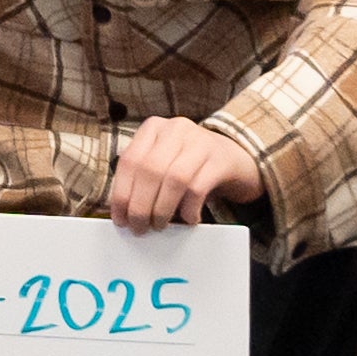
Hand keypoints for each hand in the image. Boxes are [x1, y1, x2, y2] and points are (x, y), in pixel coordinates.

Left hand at [101, 115, 262, 235]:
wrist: (236, 158)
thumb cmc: (192, 166)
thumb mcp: (164, 164)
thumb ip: (144, 180)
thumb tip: (124, 213)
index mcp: (154, 128)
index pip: (129, 161)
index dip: (121, 194)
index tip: (120, 218)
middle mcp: (175, 129)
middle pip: (149, 170)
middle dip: (140, 205)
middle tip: (139, 227)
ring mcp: (200, 141)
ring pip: (173, 178)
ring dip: (162, 208)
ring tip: (159, 225)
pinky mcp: (220, 159)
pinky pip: (198, 187)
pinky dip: (188, 208)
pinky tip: (188, 219)